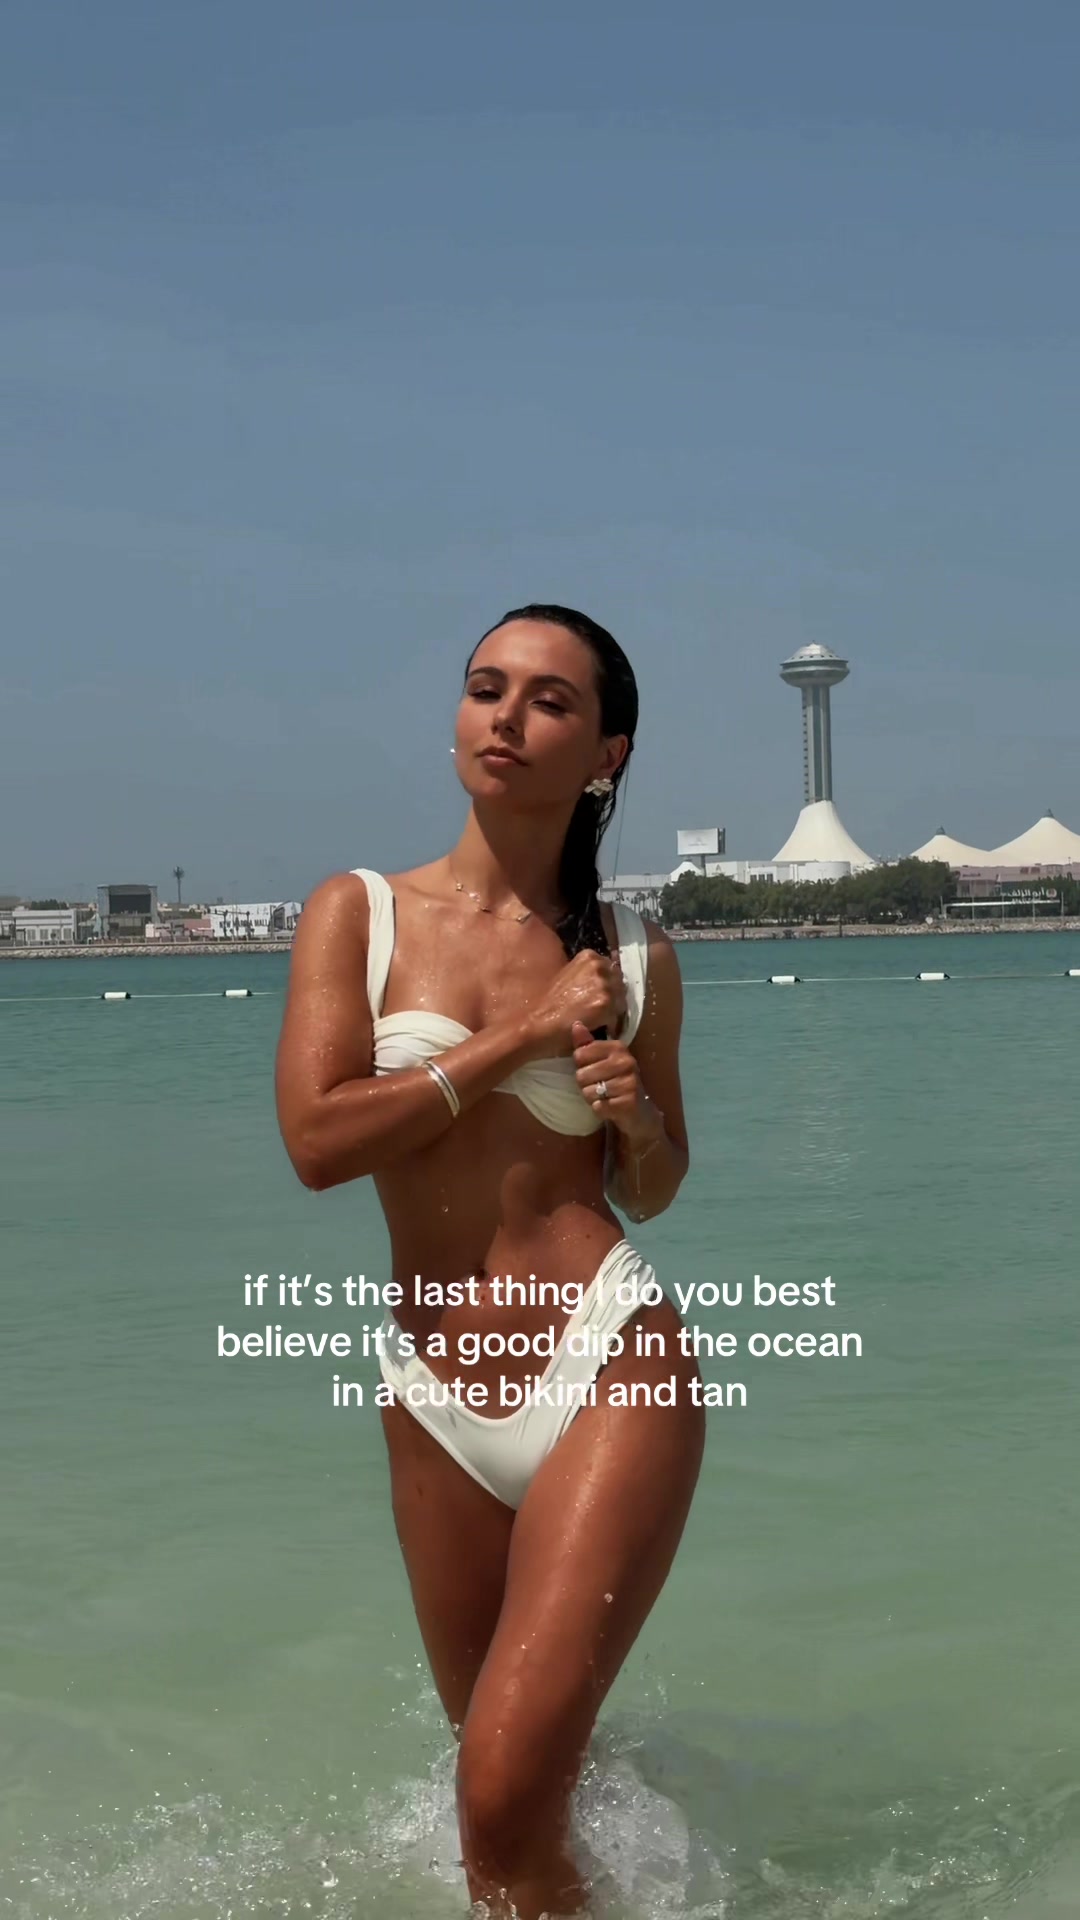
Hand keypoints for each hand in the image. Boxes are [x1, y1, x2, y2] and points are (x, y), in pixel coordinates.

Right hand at [527, 951, 626, 1056]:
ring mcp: (604, 985)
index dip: (607, 983)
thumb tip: (608, 978)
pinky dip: (609, 1024)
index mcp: (589, 956)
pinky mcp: (606, 1004)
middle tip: (598, 1009)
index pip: (611, 969)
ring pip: (620, 1000)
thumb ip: (588, 974)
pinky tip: (595, 1027)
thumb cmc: (551, 1002)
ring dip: (612, 1010)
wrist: (541, 1023)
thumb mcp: (569, 976)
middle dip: (612, 996)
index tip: (599, 994)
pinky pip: (617, 1016)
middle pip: (619, 983)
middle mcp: (599, 966)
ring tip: (596, 1019)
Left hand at [570, 1020, 664, 1144]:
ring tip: (605, 1096)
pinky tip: (610, 1107)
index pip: (580, 1054)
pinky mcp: (628, 1103)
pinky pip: (598, 1106)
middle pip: (581, 1075)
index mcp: (618, 1047)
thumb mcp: (602, 1059)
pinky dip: (599, 1109)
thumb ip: (587, 1043)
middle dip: (585, 1084)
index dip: (581, 1065)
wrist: (639, 1110)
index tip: (594, 1069)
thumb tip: (576, 1024)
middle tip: (600, 1086)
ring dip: (592, 1098)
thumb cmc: (615, 1081)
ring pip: (588, 1092)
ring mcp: (629, 1083)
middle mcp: (626, 1062)